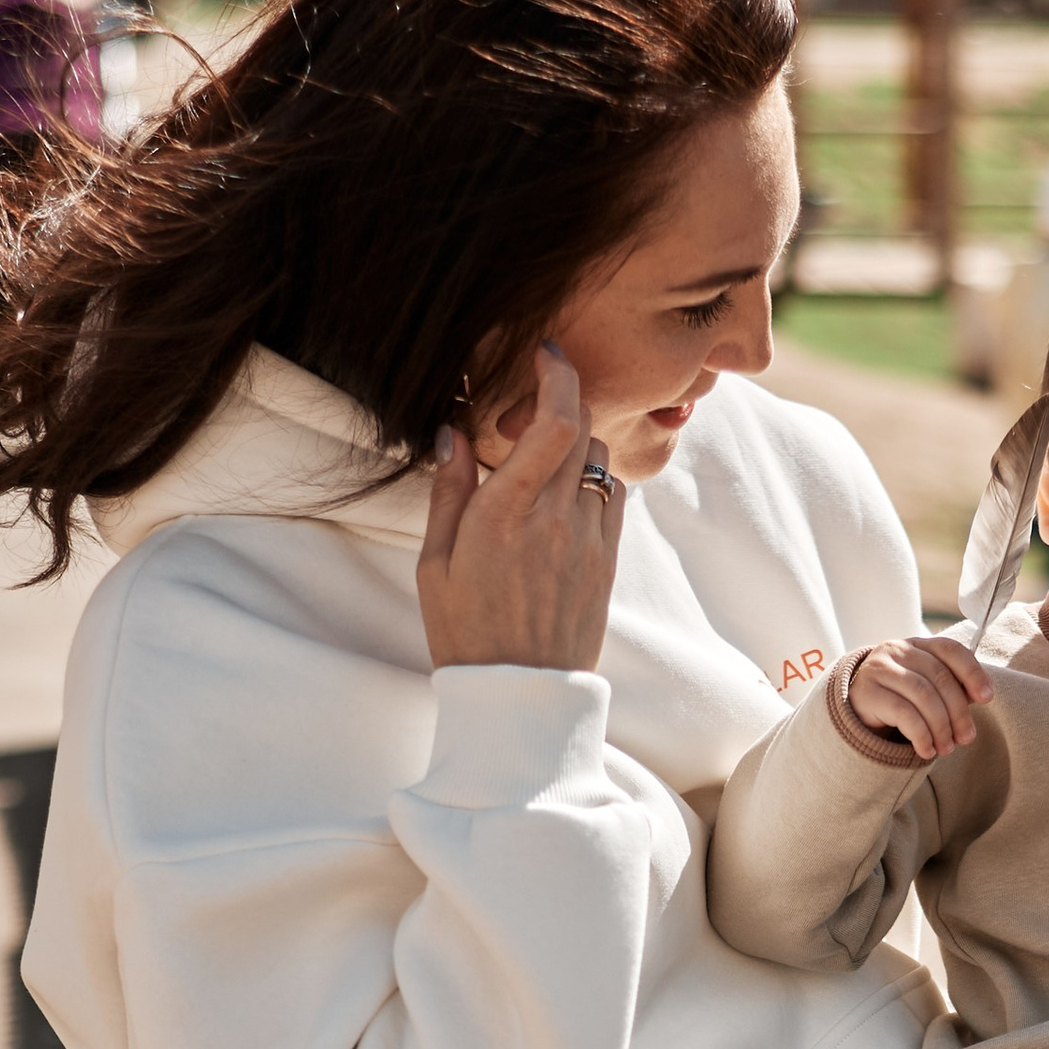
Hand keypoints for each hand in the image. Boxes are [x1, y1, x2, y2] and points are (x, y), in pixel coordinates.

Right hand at [417, 342, 624, 674]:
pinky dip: (593, 479)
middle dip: (561, 399)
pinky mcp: (608, 562)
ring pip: (600, 459)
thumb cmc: (465, 630)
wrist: (518, 695)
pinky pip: (613, 497)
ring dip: (576, 443)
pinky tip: (565, 495)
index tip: (544, 353)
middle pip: (581, 428)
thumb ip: (448, 491)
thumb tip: (454, 431)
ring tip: (542, 459)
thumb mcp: (435, 562)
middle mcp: (554, 519)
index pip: (554, 421)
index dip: (557, 374)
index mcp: (504, 513)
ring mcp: (588, 540)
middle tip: (530, 406)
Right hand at [843, 633, 993, 761]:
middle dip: (958, 712)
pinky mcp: (867, 692)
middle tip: (966, 739)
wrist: (856, 713)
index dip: (972, 672)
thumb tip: (982, 695)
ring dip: (941, 727)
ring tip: (946, 749)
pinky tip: (927, 750)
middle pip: (939, 677)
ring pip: (923, 695)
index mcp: (918, 645)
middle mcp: (896, 649)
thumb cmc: (900, 701)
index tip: (987, 698)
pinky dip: (921, 735)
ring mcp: (879, 669)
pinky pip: (903, 713)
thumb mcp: (928, 690)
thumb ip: (953, 688)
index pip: (950, 649)